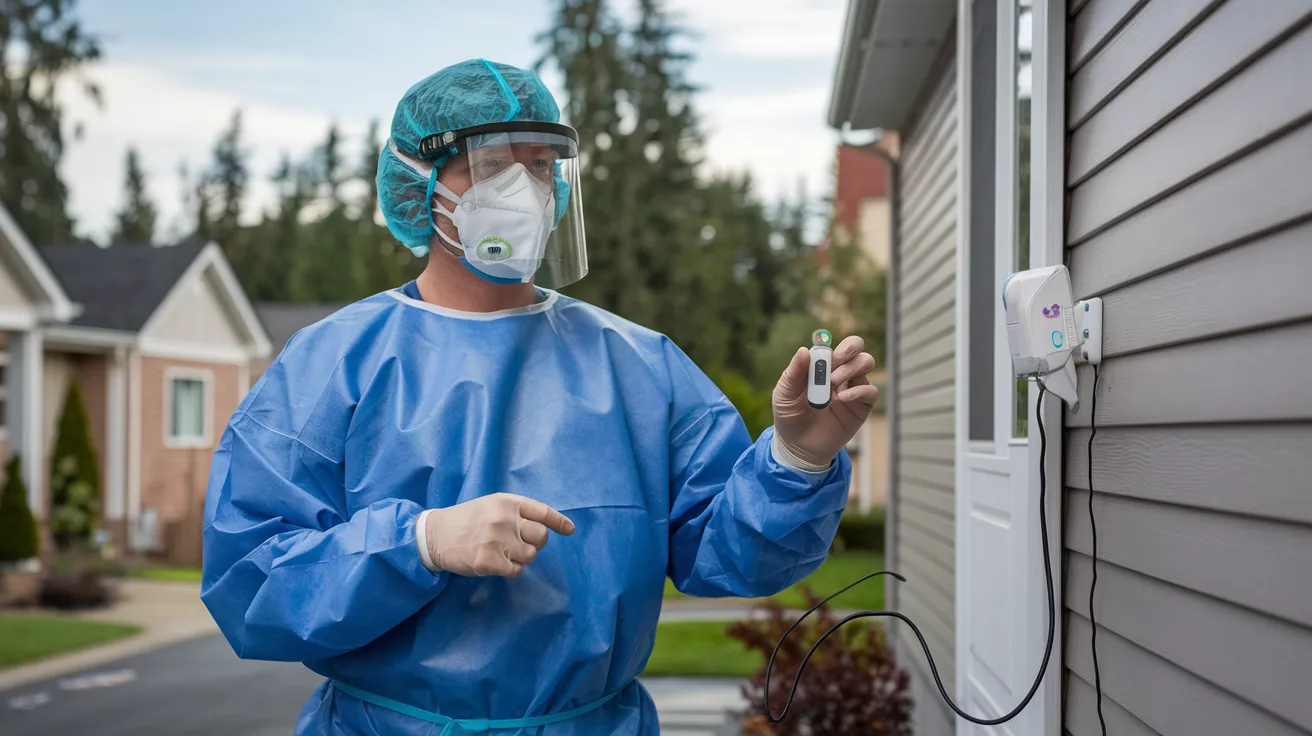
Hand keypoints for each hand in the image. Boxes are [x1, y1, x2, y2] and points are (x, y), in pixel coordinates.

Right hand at [424, 493, 575, 576]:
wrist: (435, 535)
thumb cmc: (468, 519)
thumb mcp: (492, 505)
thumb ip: (517, 512)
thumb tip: (547, 526)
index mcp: (507, 502)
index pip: (542, 512)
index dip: (559, 522)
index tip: (570, 529)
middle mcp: (504, 519)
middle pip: (541, 536)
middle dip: (537, 542)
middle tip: (521, 543)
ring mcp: (497, 541)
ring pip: (530, 555)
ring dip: (521, 557)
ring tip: (503, 551)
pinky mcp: (489, 561)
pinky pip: (516, 570)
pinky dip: (510, 569)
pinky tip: (496, 562)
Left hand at [771, 335, 879, 467]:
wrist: (799, 448)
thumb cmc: (790, 418)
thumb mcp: (784, 394)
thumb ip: (793, 373)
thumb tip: (805, 349)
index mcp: (821, 367)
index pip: (834, 345)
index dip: (833, 345)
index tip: (827, 355)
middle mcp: (840, 373)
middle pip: (857, 348)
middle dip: (850, 347)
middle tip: (837, 359)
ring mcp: (852, 388)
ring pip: (866, 363)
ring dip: (851, 368)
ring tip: (834, 382)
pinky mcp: (861, 406)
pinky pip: (870, 391)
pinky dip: (859, 390)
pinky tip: (843, 398)